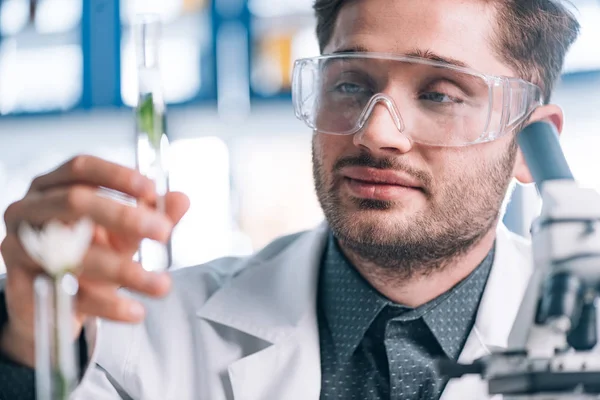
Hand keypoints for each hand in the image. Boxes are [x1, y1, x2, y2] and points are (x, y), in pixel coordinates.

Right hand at [0, 155, 189, 366]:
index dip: (117, 176)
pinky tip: (135, 311)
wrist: (52, 303)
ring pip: (73, 254)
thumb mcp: (123, 233)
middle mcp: (29, 210)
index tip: (152, 189)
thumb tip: (182, 199)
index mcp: (53, 186)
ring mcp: (19, 247)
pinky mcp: (21, 286)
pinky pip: (68, 294)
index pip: (81, 168)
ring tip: (162, 285)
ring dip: (124, 270)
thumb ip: (151, 216)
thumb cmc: (89, 253)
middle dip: (124, 216)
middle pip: (74, 201)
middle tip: (164, 232)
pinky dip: (107, 304)